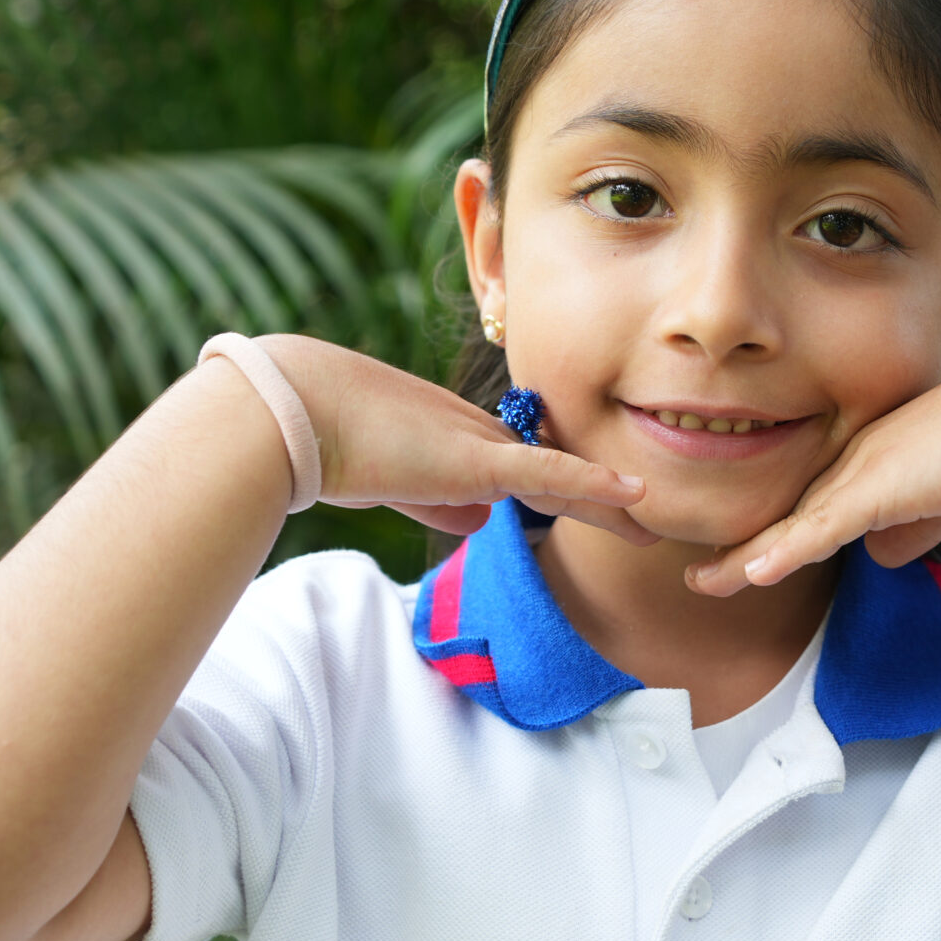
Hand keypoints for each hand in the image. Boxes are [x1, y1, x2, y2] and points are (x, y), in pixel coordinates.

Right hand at [262, 335, 656, 544]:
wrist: (284, 415)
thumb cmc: (317, 442)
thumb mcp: (384, 481)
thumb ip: (433, 500)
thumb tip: (480, 523)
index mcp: (451, 436)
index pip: (519, 464)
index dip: (562, 485)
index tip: (595, 504)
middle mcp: (474, 432)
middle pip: (554, 469)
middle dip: (600, 496)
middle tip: (646, 516)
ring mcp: (478, 445)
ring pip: (562, 477)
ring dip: (609, 506)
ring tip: (655, 524)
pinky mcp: (475, 462)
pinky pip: (549, 476)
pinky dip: (595, 488)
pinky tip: (636, 498)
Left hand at [684, 343, 940, 595]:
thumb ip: (917, 523)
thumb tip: (882, 556)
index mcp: (877, 450)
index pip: (815, 500)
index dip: (775, 529)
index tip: (741, 554)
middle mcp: (860, 454)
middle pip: (789, 510)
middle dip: (741, 542)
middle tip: (697, 568)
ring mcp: (867, 467)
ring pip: (792, 523)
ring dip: (744, 558)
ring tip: (700, 581)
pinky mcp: (883, 486)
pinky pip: (820, 528)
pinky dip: (783, 553)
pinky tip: (747, 576)